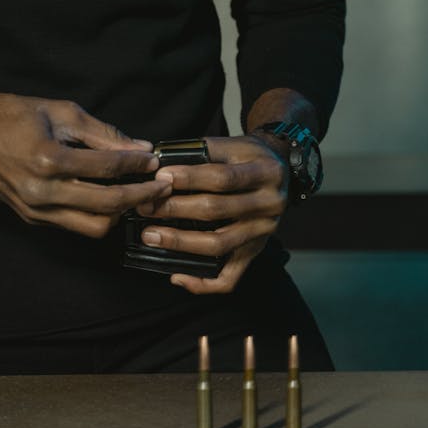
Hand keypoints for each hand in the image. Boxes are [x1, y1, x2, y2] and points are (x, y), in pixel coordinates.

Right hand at [0, 69, 171, 239]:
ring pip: (93, 226)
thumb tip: (141, 147)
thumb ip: (102, 132)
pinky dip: (98, 215)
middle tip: (162, 185)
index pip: (107, 168)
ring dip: (121, 212)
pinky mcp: (31, 219)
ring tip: (141, 194)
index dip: (138, 164)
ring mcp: (35, 210)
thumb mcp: (61, 112)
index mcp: (48, 159)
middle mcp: (41, 192)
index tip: (156, 159)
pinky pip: (74, 225)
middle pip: (107, 206)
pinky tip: (113, 197)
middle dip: (140, 196)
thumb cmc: (12, 114)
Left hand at [135, 134, 288, 293]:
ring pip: (219, 244)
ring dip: (181, 242)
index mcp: (265, 172)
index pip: (223, 178)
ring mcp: (263, 232)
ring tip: (151, 235)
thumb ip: (203, 151)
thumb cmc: (249, 155)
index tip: (161, 178)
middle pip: (218, 211)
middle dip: (176, 209)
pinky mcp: (255, 251)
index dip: (190, 178)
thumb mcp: (234, 144)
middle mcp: (269, 205)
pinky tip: (177, 276)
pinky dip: (203, 282)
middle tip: (145, 206)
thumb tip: (163, 165)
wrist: (281, 170)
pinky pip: (230, 277)